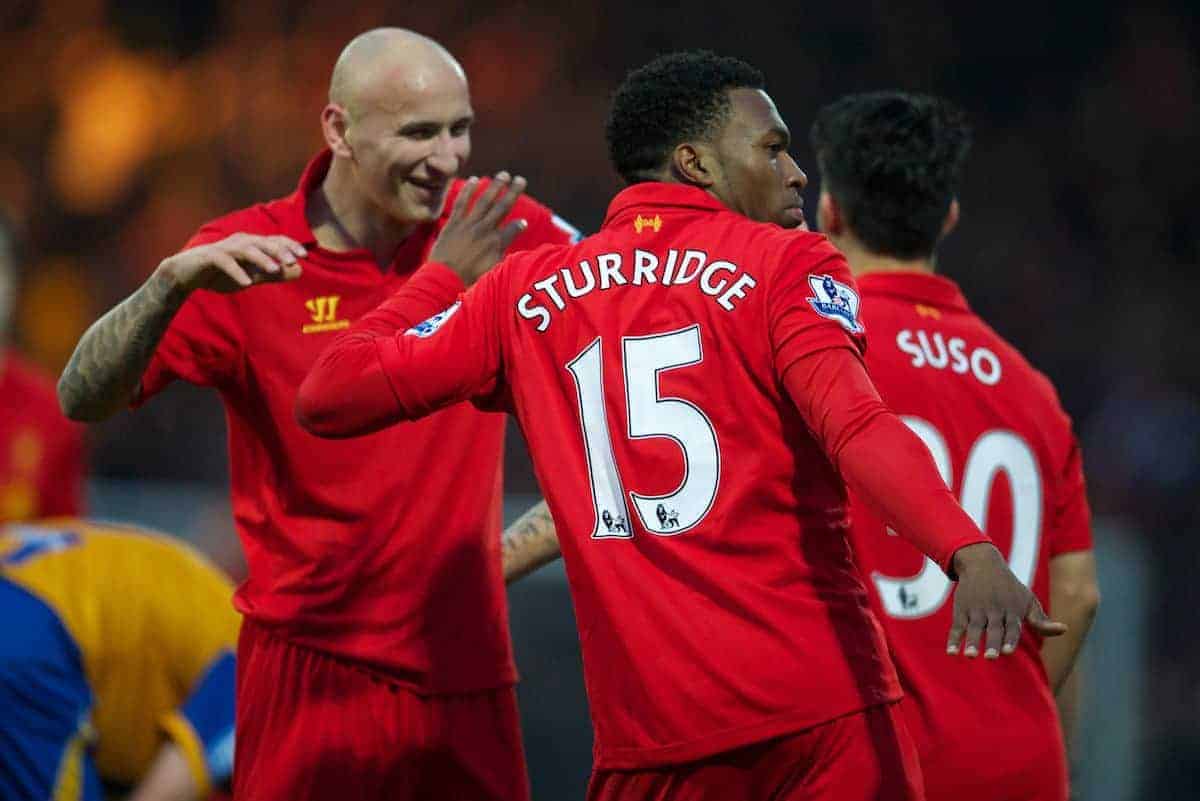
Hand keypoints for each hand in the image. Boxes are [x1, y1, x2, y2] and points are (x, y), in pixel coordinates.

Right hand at [156, 233, 305, 294]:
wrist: (186, 276)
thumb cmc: (221, 274)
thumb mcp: (252, 277)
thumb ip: (274, 274)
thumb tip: (300, 271)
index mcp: (251, 244)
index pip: (275, 240)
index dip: (289, 246)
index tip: (304, 256)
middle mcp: (239, 241)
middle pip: (263, 242)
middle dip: (279, 250)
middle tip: (293, 262)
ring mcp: (224, 247)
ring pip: (246, 249)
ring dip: (261, 259)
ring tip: (275, 270)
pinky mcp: (209, 257)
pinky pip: (225, 262)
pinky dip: (237, 272)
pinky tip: (247, 283)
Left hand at [430, 172, 527, 285]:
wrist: (443, 279)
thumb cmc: (468, 282)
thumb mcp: (492, 274)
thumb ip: (504, 262)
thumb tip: (515, 258)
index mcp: (496, 244)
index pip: (513, 230)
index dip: (519, 226)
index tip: (523, 222)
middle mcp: (485, 230)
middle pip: (502, 207)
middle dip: (513, 192)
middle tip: (521, 179)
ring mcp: (468, 225)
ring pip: (484, 200)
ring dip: (495, 186)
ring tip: (503, 174)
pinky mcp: (453, 223)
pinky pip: (462, 203)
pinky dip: (468, 190)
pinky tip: (475, 179)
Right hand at [947, 542, 1067, 658]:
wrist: (982, 563)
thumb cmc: (1010, 588)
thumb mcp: (1027, 600)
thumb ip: (1041, 621)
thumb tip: (1064, 630)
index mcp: (1012, 610)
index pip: (1012, 627)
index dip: (1009, 639)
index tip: (1008, 651)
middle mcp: (994, 610)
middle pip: (993, 629)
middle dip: (991, 643)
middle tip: (991, 657)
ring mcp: (976, 610)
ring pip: (973, 628)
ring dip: (971, 642)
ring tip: (970, 656)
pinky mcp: (961, 610)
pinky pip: (957, 627)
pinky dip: (953, 639)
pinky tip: (951, 652)